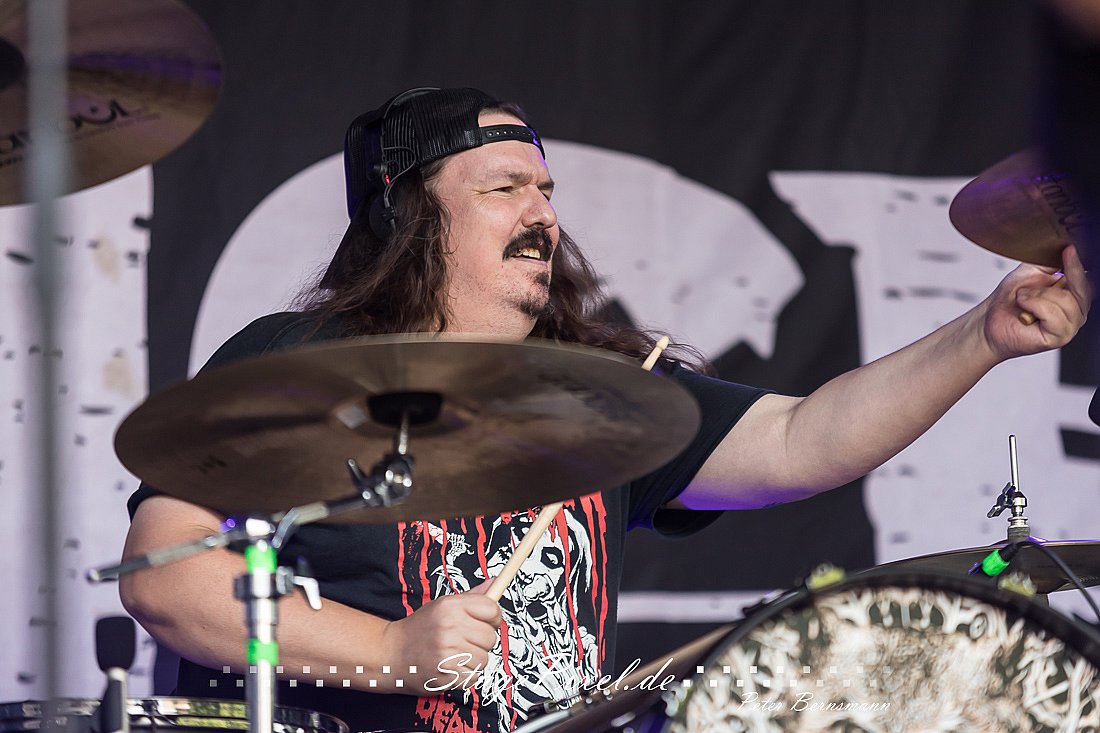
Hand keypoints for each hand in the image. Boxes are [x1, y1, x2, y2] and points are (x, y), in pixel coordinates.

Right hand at [379, 582, 501, 693]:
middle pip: (491, 637)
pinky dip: (464, 676)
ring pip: (484, 659)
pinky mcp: (446, 674)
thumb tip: (494, 583)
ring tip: (453, 655)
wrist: (390, 654)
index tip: (486, 623)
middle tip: (463, 641)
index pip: (492, 609)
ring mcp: (448, 651)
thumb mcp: (442, 606)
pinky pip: (473, 677)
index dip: (493, 618)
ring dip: (472, 661)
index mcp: (450, 606)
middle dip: (481, 642)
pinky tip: (450, 668)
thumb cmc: (419, 629)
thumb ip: (471, 597)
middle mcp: (450, 626)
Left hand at [979, 244, 1090, 361]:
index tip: (1069, 250)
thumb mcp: (1031, 271)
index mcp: (1073, 295)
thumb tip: (1067, 248)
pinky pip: (1054, 316)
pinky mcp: (1060, 337)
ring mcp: (1070, 326)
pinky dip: (1034, 307)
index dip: (1076, 265)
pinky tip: (1024, 311)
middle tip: (1027, 288)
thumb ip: (1051, 261)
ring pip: (1065, 301)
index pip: (1086, 278)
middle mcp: (1077, 311)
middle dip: (1049, 284)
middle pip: (1081, 289)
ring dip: (1036, 297)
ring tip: (1023, 300)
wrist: (990, 319)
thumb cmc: (1009, 300)